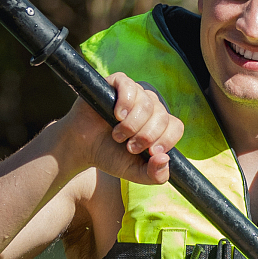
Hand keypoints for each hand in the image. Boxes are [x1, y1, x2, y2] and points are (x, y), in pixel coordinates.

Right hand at [64, 73, 182, 184]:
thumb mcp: (135, 172)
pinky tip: (117, 115)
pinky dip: (125, 102)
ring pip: (147, 103)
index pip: (175, 127)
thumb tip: (165, 159)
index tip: (150, 153)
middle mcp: (150, 107)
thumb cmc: (110, 156)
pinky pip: (129, 86)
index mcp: (158, 125)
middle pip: (161, 116)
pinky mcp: (117, 83)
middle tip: (130, 147)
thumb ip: (155, 175)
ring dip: (132, 125)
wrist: (82, 148)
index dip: (166, 140)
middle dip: (146, 136)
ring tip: (118, 135)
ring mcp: (135, 93)